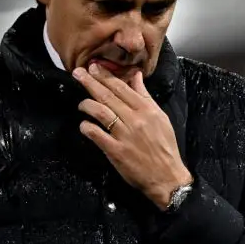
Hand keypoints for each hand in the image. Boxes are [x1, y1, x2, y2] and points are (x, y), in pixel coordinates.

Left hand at [72, 63, 192, 210]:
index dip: (105, 76)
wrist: (167, 177)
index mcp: (146, 109)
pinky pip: (97, 135)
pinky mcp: (116, 151)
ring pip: (101, 112)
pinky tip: (83, 124)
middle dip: (91, 82)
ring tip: (81, 103)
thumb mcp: (160, 117)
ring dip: (87, 104)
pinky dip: (87, 127)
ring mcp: (124, 135)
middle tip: (77, 73)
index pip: (121, 87)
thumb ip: (145, 96)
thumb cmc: (164, 146)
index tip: (93, 67)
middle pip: (108, 96)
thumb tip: (135, 75)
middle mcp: (135, 119)